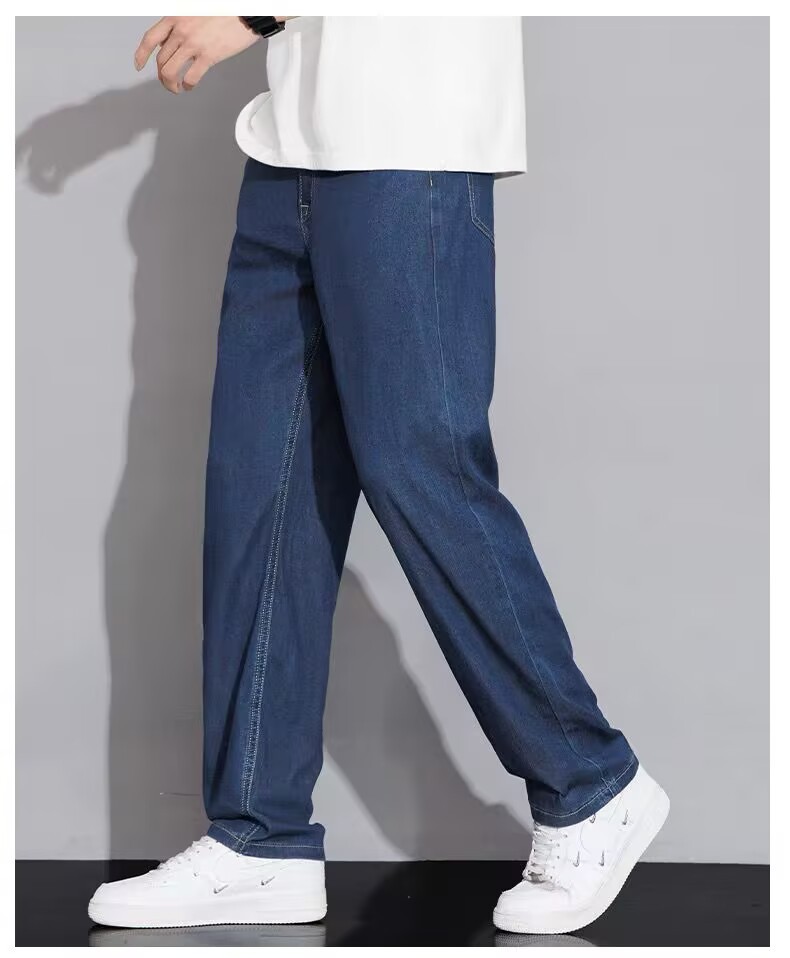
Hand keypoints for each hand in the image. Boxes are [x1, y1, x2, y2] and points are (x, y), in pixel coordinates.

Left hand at [134, 16, 260, 93]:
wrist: (243, 12)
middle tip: (168, 81)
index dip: (141, 55)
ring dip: (171, 84)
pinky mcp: (208, 56)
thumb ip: (181, 25)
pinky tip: (190, 86)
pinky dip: (188, 85)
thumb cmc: (223, 11)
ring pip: (170, 71)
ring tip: (177, 88)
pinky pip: (191, 77)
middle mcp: (181, 31)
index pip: (150, 39)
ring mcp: (193, 44)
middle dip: (161, 75)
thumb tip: (173, 42)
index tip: (139, 65)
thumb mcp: (193, 11)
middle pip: (160, 60)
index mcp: (175, 18)